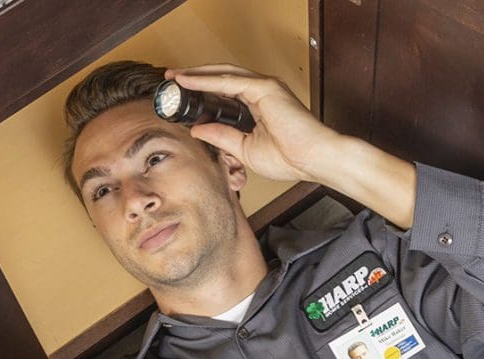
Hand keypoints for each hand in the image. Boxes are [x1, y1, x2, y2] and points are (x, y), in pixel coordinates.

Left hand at [165, 64, 339, 183]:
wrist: (312, 160)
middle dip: (194, 77)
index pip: (223, 92)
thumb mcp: (244, 149)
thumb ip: (221, 136)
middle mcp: (259, 91)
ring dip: (196, 75)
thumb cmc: (289, 158)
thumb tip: (198, 130)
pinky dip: (207, 79)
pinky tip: (189, 81)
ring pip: (222, 74)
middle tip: (171, 79)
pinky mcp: (265, 88)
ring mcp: (263, 86)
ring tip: (174, 77)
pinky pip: (229, 80)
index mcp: (257, 105)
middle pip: (220, 78)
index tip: (180, 95)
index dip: (201, 91)